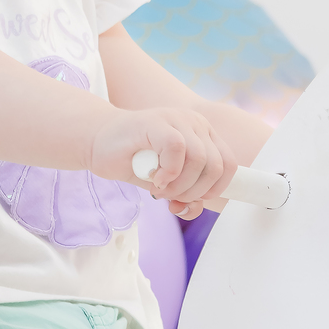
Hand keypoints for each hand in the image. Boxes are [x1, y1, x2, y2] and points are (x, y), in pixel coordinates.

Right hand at [90, 107, 236, 213]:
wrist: (99, 144)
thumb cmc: (134, 162)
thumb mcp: (166, 185)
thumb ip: (184, 196)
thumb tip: (192, 209)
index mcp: (204, 135)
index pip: (229, 165)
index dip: (214, 189)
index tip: (191, 199)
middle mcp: (195, 123)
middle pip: (216, 166)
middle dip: (194, 192)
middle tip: (170, 197)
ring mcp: (178, 119)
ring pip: (199, 159)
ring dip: (180, 185)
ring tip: (159, 189)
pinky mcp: (158, 122)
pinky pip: (178, 148)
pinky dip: (168, 172)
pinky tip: (154, 179)